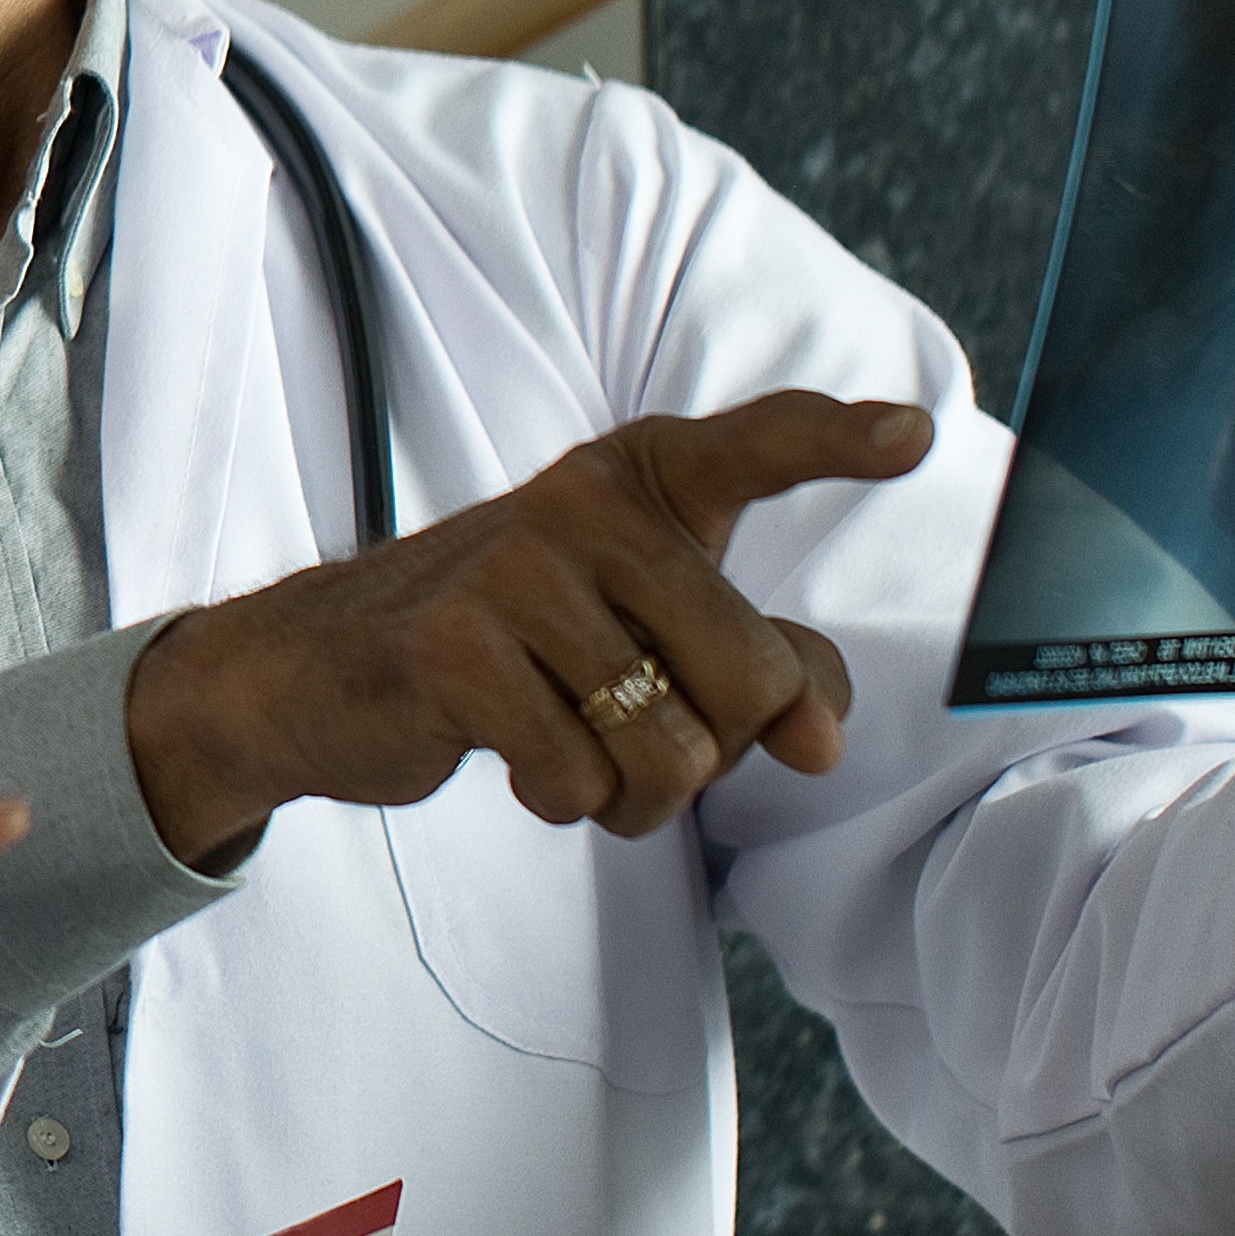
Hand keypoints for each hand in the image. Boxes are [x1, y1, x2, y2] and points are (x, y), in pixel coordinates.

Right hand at [117, 390, 930, 860]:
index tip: (914, 436)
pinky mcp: (455, 648)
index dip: (839, 441)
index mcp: (639, 480)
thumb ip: (758, 666)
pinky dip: (561, 799)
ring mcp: (515, 568)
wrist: (320, 671)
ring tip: (580, 756)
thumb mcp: (642, 633)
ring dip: (638, 796)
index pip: (754, 445)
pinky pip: (577, 778)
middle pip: (750, 681)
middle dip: (716, 750)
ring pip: (670, 749)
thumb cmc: (513, 647)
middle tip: (642, 735)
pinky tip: (514, 756)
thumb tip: (819, 739)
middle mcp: (584, 503)